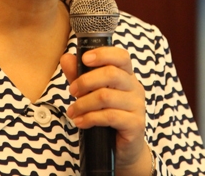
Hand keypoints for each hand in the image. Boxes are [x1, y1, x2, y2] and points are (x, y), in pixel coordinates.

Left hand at [60, 47, 151, 174]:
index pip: (121, 56)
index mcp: (127, 76)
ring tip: (73, 111)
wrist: (122, 149)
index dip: (103, 54)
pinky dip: (90, 118)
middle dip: (85, 81)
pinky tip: (81, 122)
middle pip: (111, 74)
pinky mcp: (135, 124)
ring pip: (106, 96)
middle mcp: (135, 88)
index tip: (84, 59)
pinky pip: (109, 116)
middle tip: (72, 91)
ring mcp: (137, 106)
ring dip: (83, 103)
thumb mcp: (90, 93)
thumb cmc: (107, 117)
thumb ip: (79, 75)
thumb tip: (66, 58)